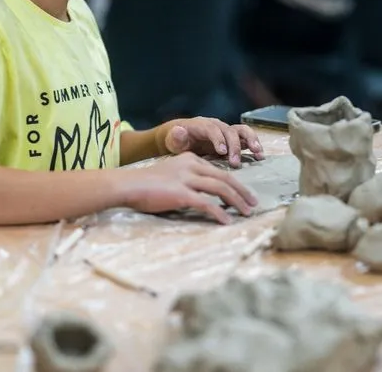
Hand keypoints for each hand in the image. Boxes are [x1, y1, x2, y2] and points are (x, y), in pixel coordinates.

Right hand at [121, 152, 257, 223]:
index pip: (218, 170)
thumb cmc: (145, 183)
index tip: (243, 193)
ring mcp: (186, 179)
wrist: (127, 185)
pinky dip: (220, 213)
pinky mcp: (181, 194)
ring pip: (220, 188)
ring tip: (247, 212)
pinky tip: (227, 221)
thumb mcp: (170, 173)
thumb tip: (202, 192)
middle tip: (253, 203)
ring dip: (237, 201)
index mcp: (190, 159)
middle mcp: (191, 166)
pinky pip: (207, 204)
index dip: (234, 182)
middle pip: (225, 177)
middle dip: (242, 191)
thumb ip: (187, 177)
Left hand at [159, 117, 263, 168]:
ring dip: (251, 141)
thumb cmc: (177, 141)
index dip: (218, 139)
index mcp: (202, 125)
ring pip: (242, 131)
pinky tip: (260, 156)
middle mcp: (217, 125)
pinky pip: (246, 139)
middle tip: (235, 163)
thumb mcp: (173, 140)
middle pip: (230, 131)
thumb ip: (176, 137)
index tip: (221, 152)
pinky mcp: (233, 140)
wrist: (182, 138)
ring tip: (258, 154)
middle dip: (234, 146)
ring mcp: (227, 132)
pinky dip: (254, 146)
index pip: (212, 129)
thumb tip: (179, 130)